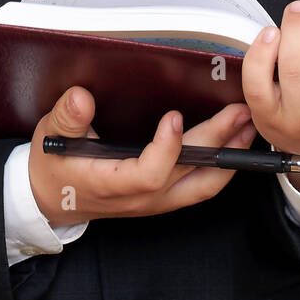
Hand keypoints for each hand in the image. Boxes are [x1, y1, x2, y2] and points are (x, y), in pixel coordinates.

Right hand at [28, 86, 256, 226]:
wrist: (52, 201)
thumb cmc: (54, 168)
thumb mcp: (52, 138)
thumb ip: (67, 119)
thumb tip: (80, 98)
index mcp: (112, 184)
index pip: (148, 174)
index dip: (166, 149)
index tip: (174, 117)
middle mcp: (142, 197)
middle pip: (188, 174)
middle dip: (217, 142)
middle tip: (238, 111)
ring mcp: (157, 200)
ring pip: (204, 186)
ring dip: (229, 156)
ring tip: (248, 125)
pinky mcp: (165, 197)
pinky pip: (202, 187)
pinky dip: (222, 165)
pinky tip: (234, 142)